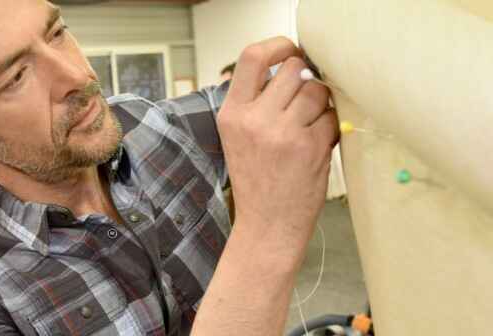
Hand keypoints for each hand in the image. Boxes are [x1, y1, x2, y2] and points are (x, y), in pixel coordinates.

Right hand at [217, 37, 338, 263]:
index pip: (252, 57)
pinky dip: (329, 128)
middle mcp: (254, 119)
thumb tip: (293, 69)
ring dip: (320, 104)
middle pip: (294, 69)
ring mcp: (283, 132)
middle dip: (305, 80)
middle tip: (304, 101)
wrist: (266, 226)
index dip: (277, 46)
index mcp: (232, 115)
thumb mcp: (238, 139)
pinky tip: (316, 146)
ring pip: (317, 90)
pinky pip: (330, 117)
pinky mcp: (310, 146)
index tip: (290, 51)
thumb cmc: (256, 182)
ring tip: (310, 127)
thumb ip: (257, 103)